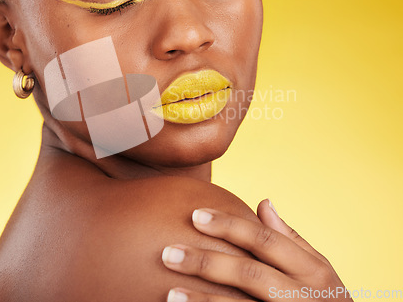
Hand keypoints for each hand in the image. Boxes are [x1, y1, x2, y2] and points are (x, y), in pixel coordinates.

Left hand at [161, 199, 352, 301]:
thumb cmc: (325, 300)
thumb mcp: (318, 270)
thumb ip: (290, 239)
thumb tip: (263, 202)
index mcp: (312, 270)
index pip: (265, 239)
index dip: (229, 226)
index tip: (195, 215)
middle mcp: (302, 295)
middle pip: (249, 273)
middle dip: (207, 263)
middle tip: (168, 253)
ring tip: (170, 294)